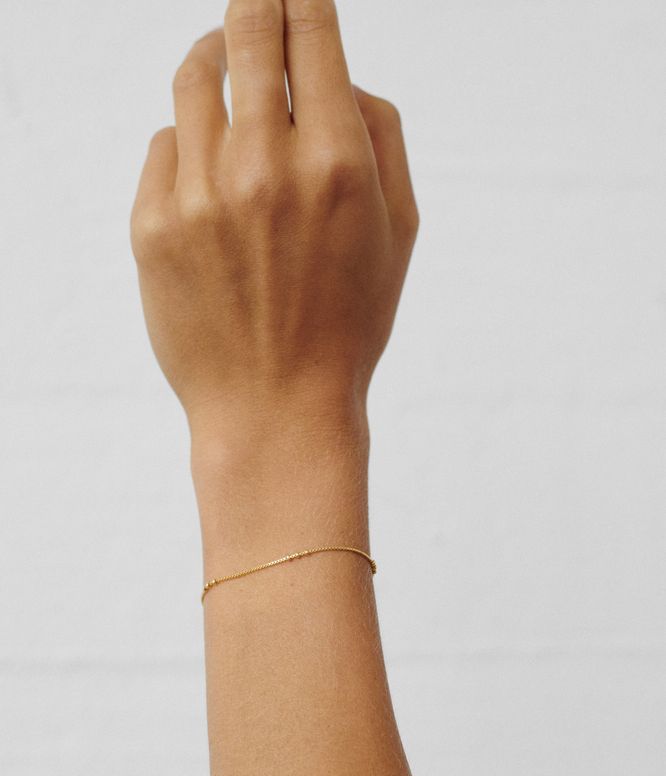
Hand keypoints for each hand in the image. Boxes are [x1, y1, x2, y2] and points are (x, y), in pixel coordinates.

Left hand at [130, 1, 417, 458]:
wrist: (275, 409)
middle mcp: (263, 166)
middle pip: (243, 28)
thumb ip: (380, 133)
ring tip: (227, 74)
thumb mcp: (398, 231)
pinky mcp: (151, 227)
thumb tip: (337, 74)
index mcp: (336, 162)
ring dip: (215, 63)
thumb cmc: (348, 322)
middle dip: (255, 4)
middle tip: (258, 3)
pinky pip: (164, 145)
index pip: (309, 27)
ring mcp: (199, 195)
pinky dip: (189, 144)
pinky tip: (211, 178)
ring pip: (194, 79)